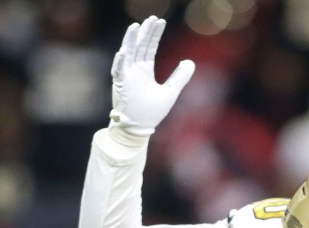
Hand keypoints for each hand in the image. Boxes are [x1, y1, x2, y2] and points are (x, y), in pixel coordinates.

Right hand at [109, 16, 194, 136]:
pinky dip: (120, 62)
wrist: (139, 128)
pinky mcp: (120, 86)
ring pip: (127, 54)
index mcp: (144, 70)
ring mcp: (125, 77)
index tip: (160, 22)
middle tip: (152, 18)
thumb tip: (190, 61)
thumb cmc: (152, 112)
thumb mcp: (171, 92)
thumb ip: (180, 77)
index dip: (154, 35)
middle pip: (139, 46)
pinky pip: (118, 72)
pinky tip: (123, 51)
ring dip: (130, 40)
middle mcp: (134, 70)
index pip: (149, 47)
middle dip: (145, 32)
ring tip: (135, 26)